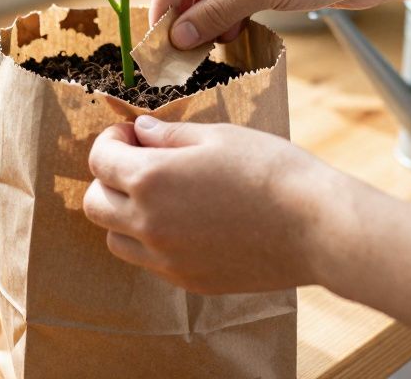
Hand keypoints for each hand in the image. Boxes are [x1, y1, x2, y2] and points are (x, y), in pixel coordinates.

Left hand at [83, 115, 329, 294]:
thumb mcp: (217, 137)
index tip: (132, 135)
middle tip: (139, 162)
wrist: (315, 227)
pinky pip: (149, 261)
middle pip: (95, 204)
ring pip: (115, 238)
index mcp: (150, 179)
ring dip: (124, 213)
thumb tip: (141, 131)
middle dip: (108, 178)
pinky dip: (151, 240)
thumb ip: (169, 135)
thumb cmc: (271, 171)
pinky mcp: (187, 280)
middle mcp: (148, 224)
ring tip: (161, 195)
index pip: (99, 159)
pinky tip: (186, 221)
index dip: (111, 140)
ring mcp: (166, 259)